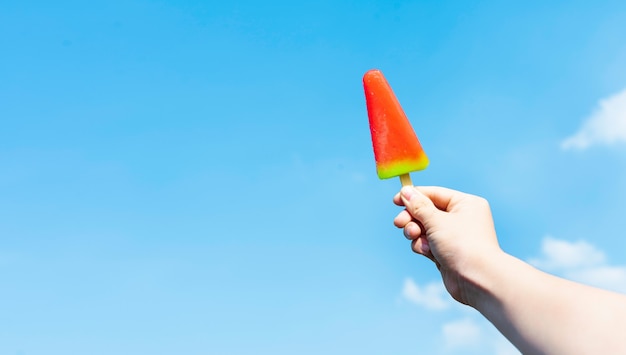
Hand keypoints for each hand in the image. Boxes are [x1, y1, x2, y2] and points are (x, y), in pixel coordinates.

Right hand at [393, 186, 501, 303]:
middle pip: (427, 211)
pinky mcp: (447, 252)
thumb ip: (419, 206)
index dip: (414, 196)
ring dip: (416, 233)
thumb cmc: (462, 245)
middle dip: (412, 218)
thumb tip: (406, 191)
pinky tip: (427, 252)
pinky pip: (427, 243)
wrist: (478, 280)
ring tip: (414, 236)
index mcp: (465, 204)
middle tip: (399, 223)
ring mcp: (454, 236)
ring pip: (424, 228)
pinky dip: (423, 246)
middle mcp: (461, 218)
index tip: (395, 200)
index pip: (434, 194)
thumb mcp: (436, 220)